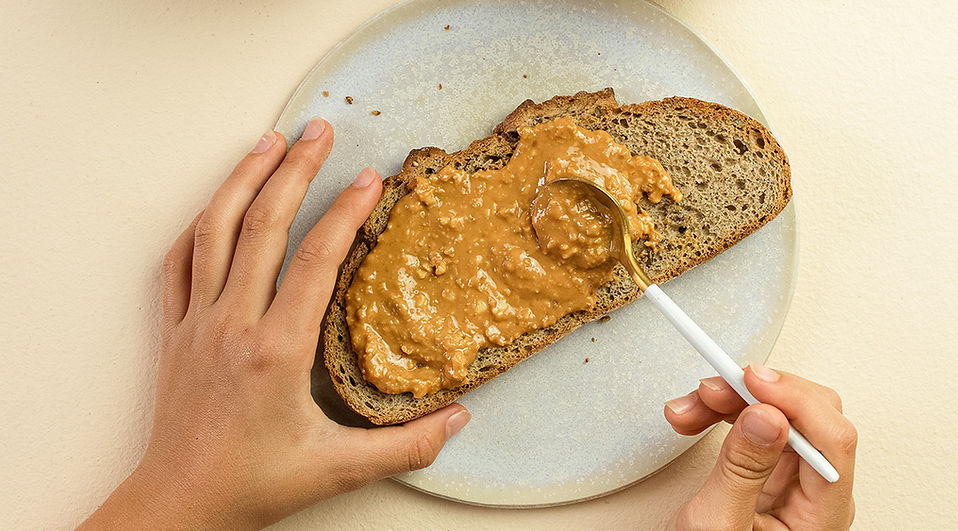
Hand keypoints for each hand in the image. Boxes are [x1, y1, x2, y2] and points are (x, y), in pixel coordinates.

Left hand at [80, 118, 469, 529]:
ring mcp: (198, 321)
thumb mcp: (338, 469)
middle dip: (295, 170)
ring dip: (242, 179)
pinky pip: (178, 261)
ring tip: (268, 141)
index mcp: (277, 350)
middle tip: (319, 129)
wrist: (179, 502)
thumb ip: (405, 446)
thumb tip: (459, 421)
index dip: (343, 213)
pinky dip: (198, 224)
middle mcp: (233, 323)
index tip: (367, 178)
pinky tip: (215, 203)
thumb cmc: (253, 484)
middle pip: (263, 225)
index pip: (314, 261)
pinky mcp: (175, 329)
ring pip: (214, 231)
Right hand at [664, 364, 855, 529]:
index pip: (832, 440)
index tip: (750, 381)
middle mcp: (817, 493)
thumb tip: (766, 416)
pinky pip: (758, 424)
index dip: (793, 400)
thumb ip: (742, 471)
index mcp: (822, 516)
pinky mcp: (769, 471)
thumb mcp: (717, 524)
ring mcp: (795, 481)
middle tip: (712, 390)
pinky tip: (698, 416)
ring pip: (779, 413)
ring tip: (690, 409)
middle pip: (809, 416)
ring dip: (730, 400)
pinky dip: (724, 413)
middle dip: (756, 394)